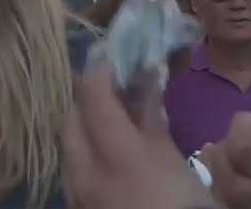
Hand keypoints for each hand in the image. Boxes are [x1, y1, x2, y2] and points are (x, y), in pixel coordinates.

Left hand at [62, 60, 213, 208]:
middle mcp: (84, 173)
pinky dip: (83, 155)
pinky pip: (71, 173)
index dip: (99, 70)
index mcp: (115, 154)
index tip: (111, 56)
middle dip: (84, 100)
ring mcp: (76, 196)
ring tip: (108, 122)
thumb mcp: (175, 161)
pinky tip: (103, 158)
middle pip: (70, 121)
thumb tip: (145, 83)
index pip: (92, 95)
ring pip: (67, 148)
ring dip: (82, 128)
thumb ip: (152, 120)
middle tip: (108, 89)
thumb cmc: (183, 206)